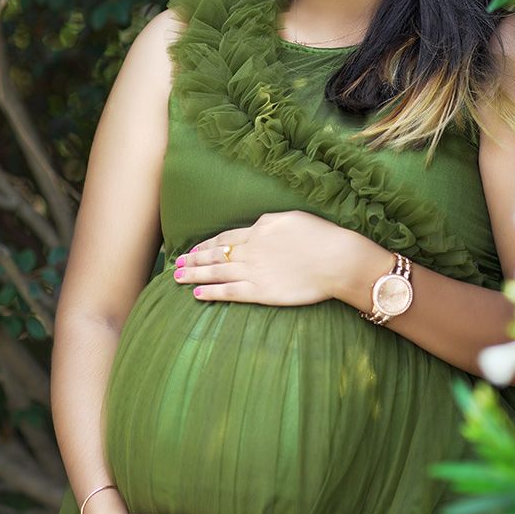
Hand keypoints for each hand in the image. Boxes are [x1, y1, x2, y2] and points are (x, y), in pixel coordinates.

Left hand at [174, 211, 384, 306]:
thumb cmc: (322, 237)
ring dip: (195, 275)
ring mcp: (254, 270)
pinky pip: (230, 292)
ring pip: (217, 272)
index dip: (207, 243)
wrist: (337, 260)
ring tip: (178, 278)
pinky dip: (212, 293)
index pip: (226, 237)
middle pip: (215, 254)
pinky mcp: (262, 291)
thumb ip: (270, 224)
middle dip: (194, 259)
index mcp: (259, 228)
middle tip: (177, 263)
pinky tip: (197, 294)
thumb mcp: (293, 219)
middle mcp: (251, 249)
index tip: (194, 248)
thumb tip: (257, 227)